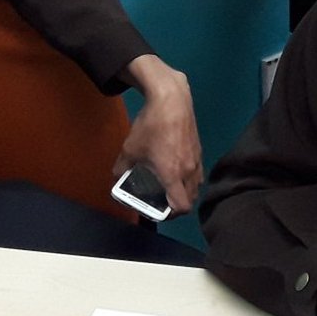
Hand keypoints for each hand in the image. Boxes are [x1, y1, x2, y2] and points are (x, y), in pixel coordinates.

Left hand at [116, 55, 202, 212]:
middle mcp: (189, 170)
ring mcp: (196, 159)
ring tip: (171, 185)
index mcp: (172, 175)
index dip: (171, 214)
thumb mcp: (129, 149)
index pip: (182, 206)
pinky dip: (190, 176)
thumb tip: (118, 177)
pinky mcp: (199, 148)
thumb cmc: (151, 127)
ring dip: (186, 190)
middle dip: (178, 204)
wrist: (171, 101)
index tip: (159, 210)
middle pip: (191, 198)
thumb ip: (122, 168)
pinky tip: (176, 165)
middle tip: (163, 200)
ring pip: (197, 185)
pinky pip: (197, 171)